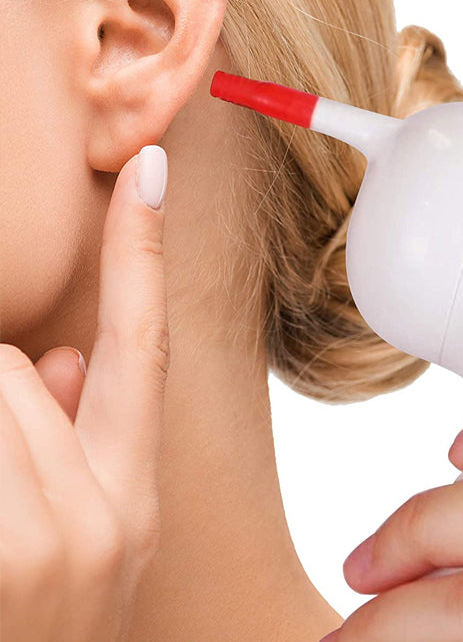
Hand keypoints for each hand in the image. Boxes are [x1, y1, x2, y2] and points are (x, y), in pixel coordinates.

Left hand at [0, 145, 169, 641]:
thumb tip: (62, 361)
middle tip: (3, 477)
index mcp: (132, 498)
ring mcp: (44, 543)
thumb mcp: (88, 545)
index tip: (147, 169)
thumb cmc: (43, 631)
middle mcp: (102, 516)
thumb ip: (79, 442)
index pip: (146, 347)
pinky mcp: (3, 554)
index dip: (144, 251)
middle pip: (19, 368)